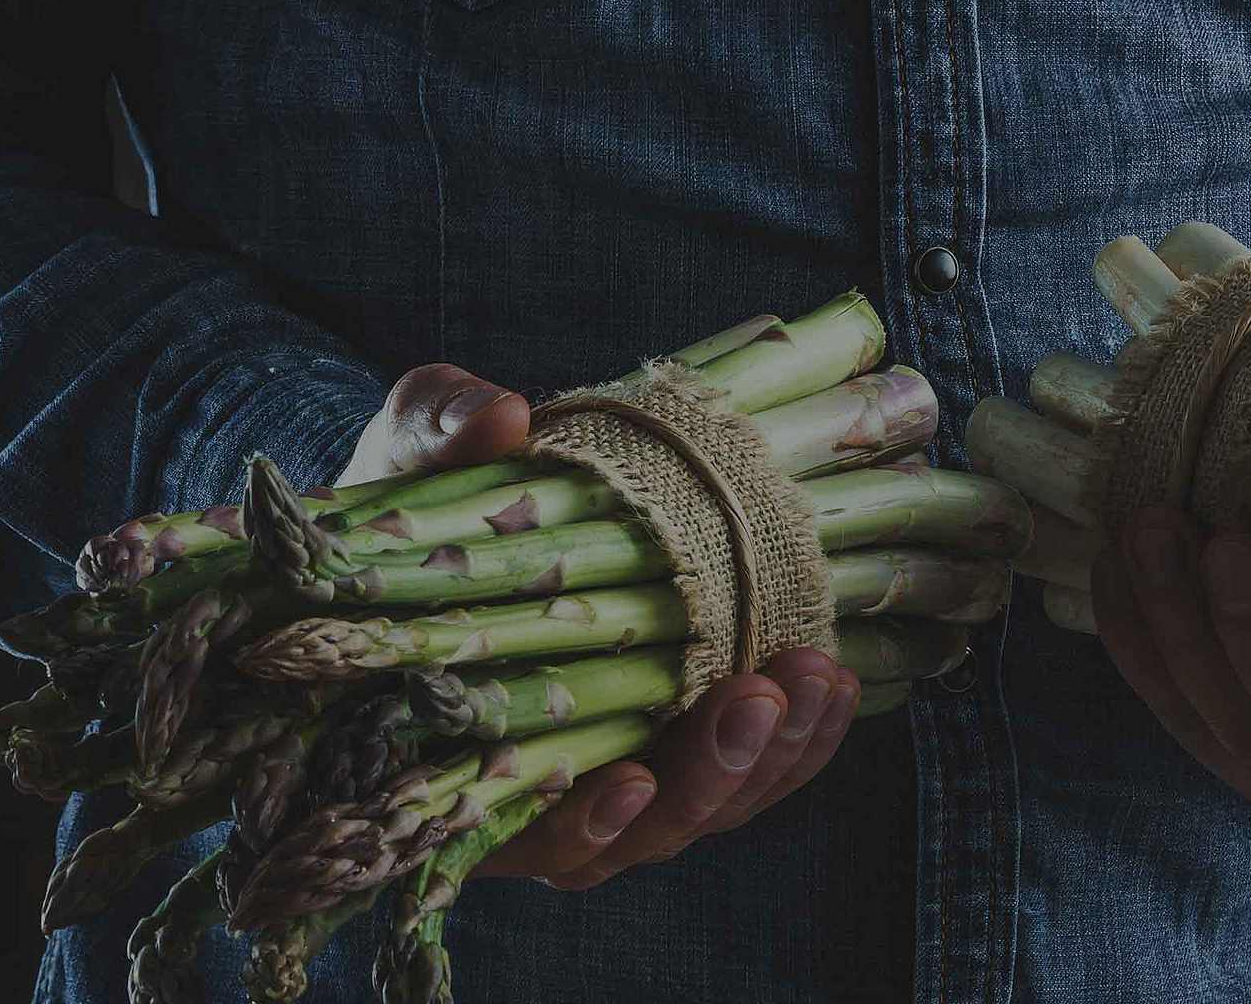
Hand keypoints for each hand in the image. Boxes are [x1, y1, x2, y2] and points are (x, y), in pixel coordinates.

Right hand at [337, 364, 861, 884]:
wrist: (469, 492)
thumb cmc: (419, 485)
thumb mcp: (415, 444)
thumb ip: (439, 433)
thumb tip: (499, 416)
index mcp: (454, 746)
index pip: (517, 829)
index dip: (577, 824)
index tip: (630, 781)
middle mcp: (542, 782)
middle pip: (637, 834)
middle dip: (709, 775)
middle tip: (758, 696)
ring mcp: (622, 765)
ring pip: (705, 807)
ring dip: (771, 755)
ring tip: (817, 674)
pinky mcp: (686, 732)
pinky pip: (751, 766)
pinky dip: (799, 736)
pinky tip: (835, 676)